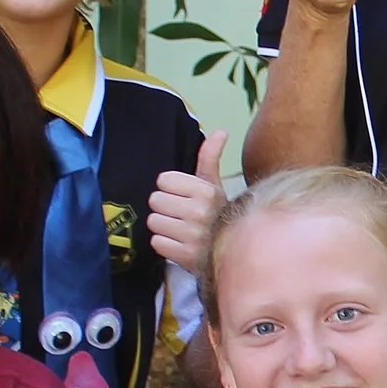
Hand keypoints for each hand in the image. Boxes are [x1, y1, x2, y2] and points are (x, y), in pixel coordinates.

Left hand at [148, 129, 227, 277]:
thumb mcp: (215, 186)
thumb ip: (210, 158)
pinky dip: (165, 245)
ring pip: (153, 221)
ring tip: (180, 230)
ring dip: (164, 227)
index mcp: (207, 191)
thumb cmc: (218, 216)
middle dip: (165, 208)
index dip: (171, 189)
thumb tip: (220, 131)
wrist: (233, 253)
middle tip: (180, 215)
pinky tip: (179, 244)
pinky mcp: (186, 257)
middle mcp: (200, 212)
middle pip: (155, 200)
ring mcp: (193, 236)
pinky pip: (156, 243)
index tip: (184, 198)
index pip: (163, 180)